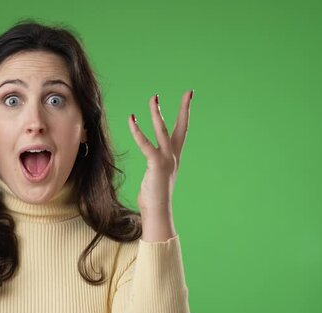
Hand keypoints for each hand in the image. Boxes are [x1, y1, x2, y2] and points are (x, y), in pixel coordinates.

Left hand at [127, 90, 192, 214]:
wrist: (158, 211)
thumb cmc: (153, 197)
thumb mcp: (155, 177)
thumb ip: (155, 167)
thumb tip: (151, 170)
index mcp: (174, 156)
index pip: (182, 130)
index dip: (185, 114)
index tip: (189, 97)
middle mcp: (173, 156)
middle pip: (181, 127)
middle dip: (185, 109)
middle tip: (188, 92)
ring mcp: (166, 159)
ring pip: (163, 131)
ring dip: (158, 114)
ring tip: (154, 98)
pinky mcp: (156, 164)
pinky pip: (146, 144)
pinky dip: (138, 131)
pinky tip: (132, 119)